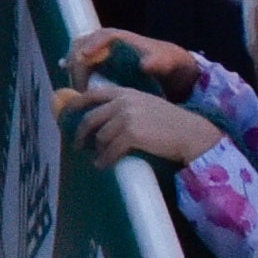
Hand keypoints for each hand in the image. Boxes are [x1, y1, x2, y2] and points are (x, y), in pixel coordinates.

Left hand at [55, 84, 223, 170]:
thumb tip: (103, 118)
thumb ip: (125, 105)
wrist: (191, 133)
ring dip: (95, 150)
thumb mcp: (146, 104)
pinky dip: (104, 159)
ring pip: (100, 136)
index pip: (91, 95)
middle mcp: (123, 102)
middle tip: (77, 145)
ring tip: (96, 158)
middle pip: (91, 118)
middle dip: (80, 133)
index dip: (75, 106)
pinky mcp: (131, 134)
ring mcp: (126, 117)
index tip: (66, 116)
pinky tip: (102, 165)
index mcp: (125, 92)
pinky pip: (110, 150)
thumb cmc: (171, 122)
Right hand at [64, 28, 201, 103]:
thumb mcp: (169, 62)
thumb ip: (159, 62)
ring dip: (74, 74)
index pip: (101, 36)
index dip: (91, 45)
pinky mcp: (96, 67)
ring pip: (77, 57)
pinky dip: (76, 79)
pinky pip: (80, 68)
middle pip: (82, 45)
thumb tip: (144, 65)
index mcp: (121, 38)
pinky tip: (78, 93)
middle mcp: (105, 43)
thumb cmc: (169, 64)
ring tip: (81, 94)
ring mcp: (99, 54)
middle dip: (77, 64)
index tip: (85, 59)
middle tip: (81, 87)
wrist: (172, 73)